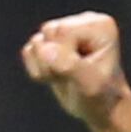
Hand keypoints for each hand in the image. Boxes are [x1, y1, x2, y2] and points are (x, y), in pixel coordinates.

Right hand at [20, 13, 130, 127]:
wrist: (100, 109)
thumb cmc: (101, 97)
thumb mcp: (88, 84)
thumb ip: (68, 65)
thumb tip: (44, 49)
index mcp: (99, 25)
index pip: (62, 31)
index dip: (62, 56)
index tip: (79, 74)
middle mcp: (84, 21)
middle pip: (48, 32)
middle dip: (52, 61)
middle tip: (72, 77)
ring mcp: (68, 31)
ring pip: (36, 42)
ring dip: (45, 67)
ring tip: (65, 77)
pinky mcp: (53, 43)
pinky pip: (29, 51)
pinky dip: (37, 69)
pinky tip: (55, 76)